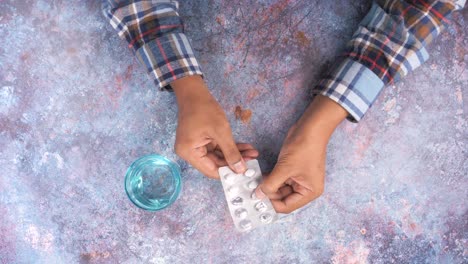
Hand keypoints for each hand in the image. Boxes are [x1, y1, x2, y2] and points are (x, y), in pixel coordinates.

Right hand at [172, 75, 257, 177]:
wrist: (194, 92)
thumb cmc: (204, 109)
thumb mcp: (220, 131)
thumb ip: (231, 152)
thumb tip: (240, 170)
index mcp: (189, 152)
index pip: (211, 171)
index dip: (228, 173)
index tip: (245, 173)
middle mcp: (190, 153)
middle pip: (216, 164)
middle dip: (235, 162)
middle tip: (253, 159)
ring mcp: (196, 146)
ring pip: (219, 156)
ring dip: (235, 154)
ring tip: (253, 153)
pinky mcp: (202, 141)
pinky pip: (217, 148)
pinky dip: (230, 147)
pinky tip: (245, 147)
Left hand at [255, 95, 346, 212]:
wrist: (310, 128)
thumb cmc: (304, 148)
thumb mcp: (285, 168)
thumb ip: (271, 184)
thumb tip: (258, 195)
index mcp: (309, 192)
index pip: (287, 206)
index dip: (272, 204)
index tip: (256, 201)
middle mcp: (305, 188)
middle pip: (283, 198)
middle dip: (268, 194)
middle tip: (251, 192)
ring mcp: (299, 179)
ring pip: (279, 188)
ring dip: (267, 186)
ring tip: (253, 184)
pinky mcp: (292, 170)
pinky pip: (279, 178)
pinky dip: (270, 178)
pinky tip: (259, 176)